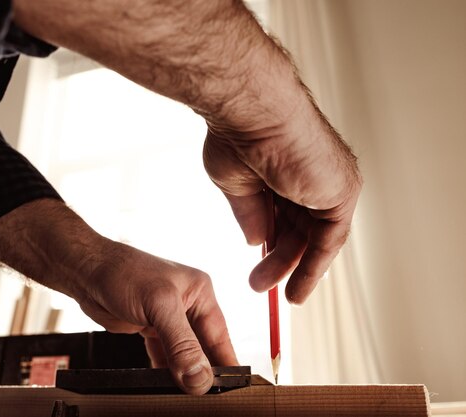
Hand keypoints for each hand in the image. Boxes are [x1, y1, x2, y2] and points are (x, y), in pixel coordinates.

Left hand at [72, 239, 238, 394]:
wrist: (88, 271)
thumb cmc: (124, 272)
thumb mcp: (159, 305)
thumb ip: (181, 343)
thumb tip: (200, 376)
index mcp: (199, 293)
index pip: (220, 335)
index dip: (225, 363)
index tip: (230, 388)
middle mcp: (187, 306)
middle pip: (203, 348)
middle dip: (204, 373)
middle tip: (205, 397)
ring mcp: (168, 319)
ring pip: (184, 355)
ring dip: (184, 375)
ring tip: (187, 396)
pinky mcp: (150, 329)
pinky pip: (164, 357)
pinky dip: (165, 372)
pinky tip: (167, 386)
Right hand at [203, 82, 361, 304]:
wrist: (251, 112)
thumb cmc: (238, 135)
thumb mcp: (236, 185)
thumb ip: (251, 214)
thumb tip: (257, 241)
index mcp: (286, 171)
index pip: (284, 214)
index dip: (272, 243)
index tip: (258, 265)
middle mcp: (312, 177)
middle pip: (300, 228)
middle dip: (280, 259)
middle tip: (259, 284)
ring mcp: (329, 183)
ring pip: (313, 237)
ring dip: (292, 268)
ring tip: (272, 293)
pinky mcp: (342, 191)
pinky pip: (330, 239)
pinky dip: (315, 267)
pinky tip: (297, 289)